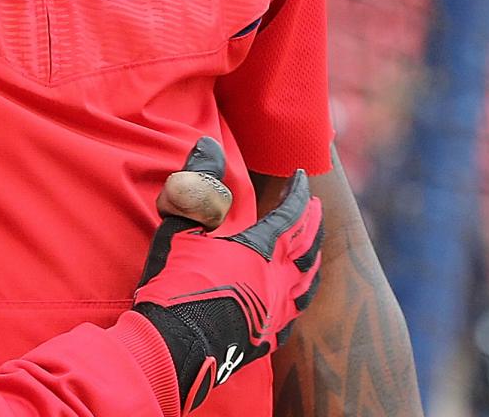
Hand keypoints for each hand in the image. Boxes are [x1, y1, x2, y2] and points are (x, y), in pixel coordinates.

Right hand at [133, 141, 322, 412]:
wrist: (172, 346)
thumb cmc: (175, 282)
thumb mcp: (180, 224)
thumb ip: (198, 181)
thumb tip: (209, 143)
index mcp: (259, 251)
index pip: (291, 215)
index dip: (299, 193)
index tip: (302, 175)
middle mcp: (276, 281)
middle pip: (308, 248)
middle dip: (314, 224)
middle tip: (316, 208)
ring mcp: (274, 314)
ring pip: (308, 284)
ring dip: (313, 260)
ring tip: (313, 250)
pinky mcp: (265, 340)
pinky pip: (294, 316)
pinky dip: (299, 298)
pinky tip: (293, 299)